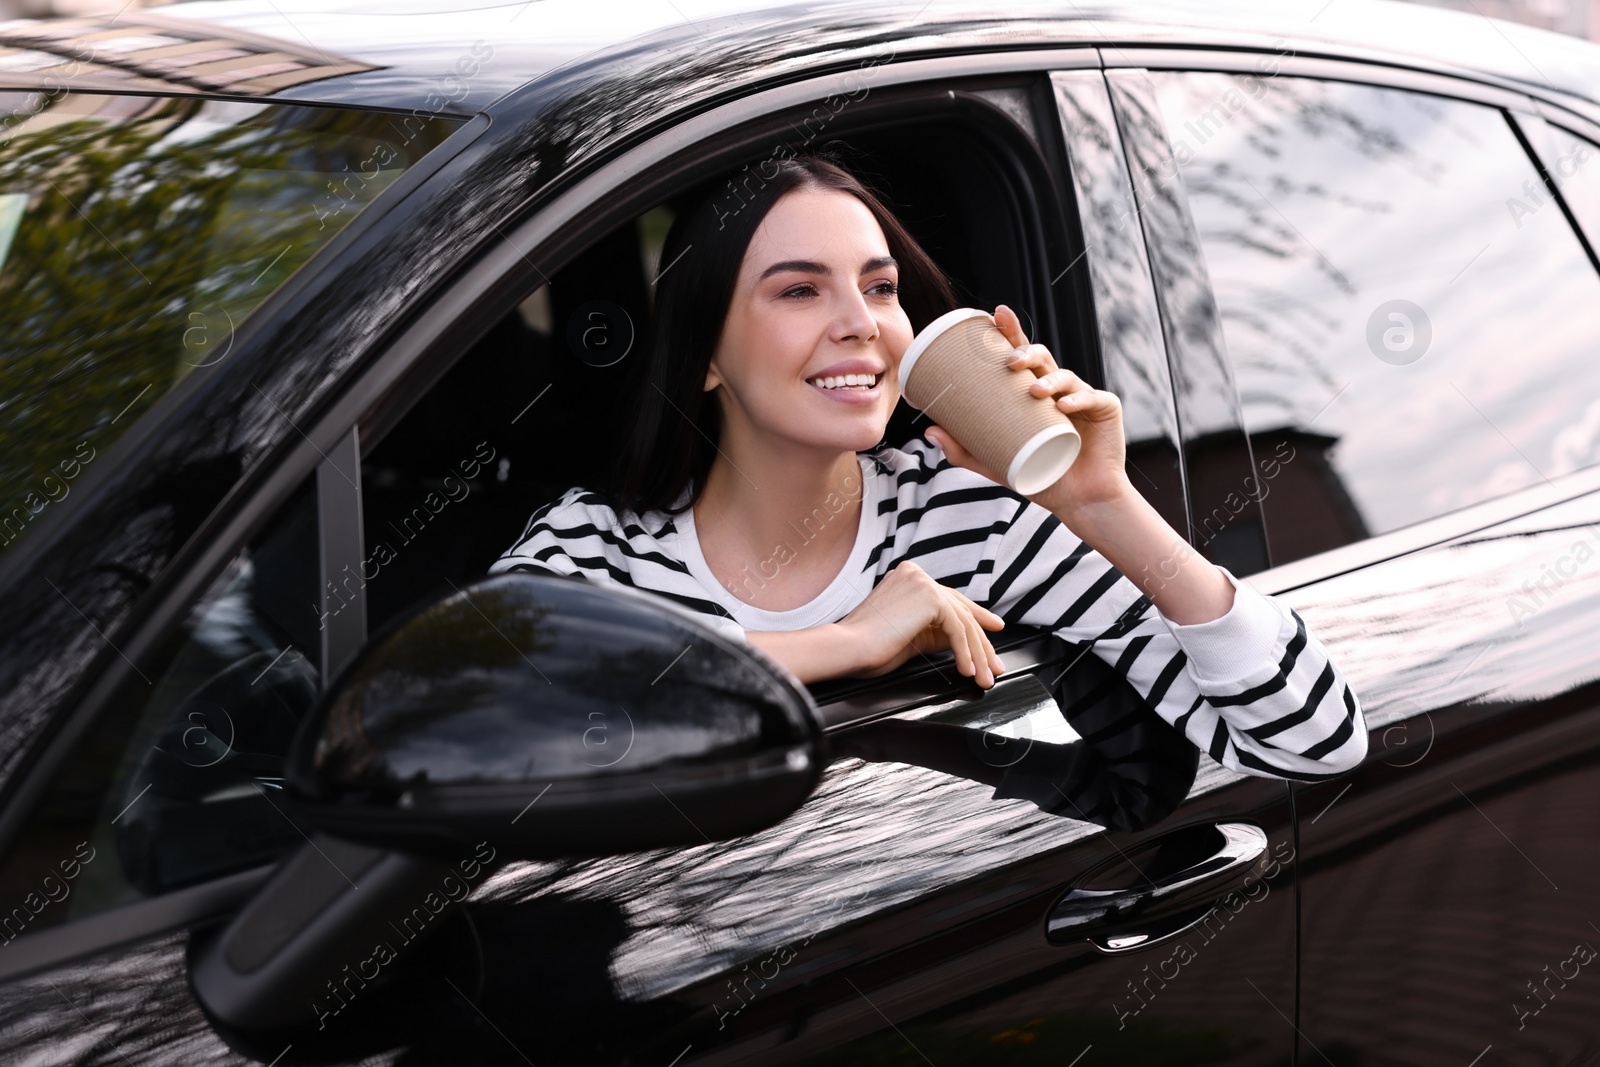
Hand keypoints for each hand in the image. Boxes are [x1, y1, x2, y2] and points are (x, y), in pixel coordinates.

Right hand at [837, 561, 1006, 687]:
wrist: (849, 648)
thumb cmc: (870, 648)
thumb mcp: (912, 637)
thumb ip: (936, 631)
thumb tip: (963, 640)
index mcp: (909, 577)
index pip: (950, 599)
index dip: (976, 618)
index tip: (993, 632)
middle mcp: (917, 574)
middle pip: (960, 610)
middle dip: (981, 642)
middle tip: (994, 666)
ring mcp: (922, 582)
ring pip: (963, 621)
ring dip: (977, 653)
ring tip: (983, 677)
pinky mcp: (928, 597)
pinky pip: (957, 629)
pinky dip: (965, 652)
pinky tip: (967, 671)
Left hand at [925, 304, 1133, 518]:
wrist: (1078, 500)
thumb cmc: (1041, 477)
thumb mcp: (997, 464)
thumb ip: (964, 451)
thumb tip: (929, 430)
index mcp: (1033, 393)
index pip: (1020, 356)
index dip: (1010, 333)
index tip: (994, 315)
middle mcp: (1057, 389)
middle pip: (1041, 357)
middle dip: (1025, 350)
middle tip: (1010, 360)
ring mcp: (1082, 396)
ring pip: (1064, 375)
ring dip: (1049, 379)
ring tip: (1035, 391)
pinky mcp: (1105, 408)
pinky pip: (1091, 398)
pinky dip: (1078, 400)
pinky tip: (1065, 406)